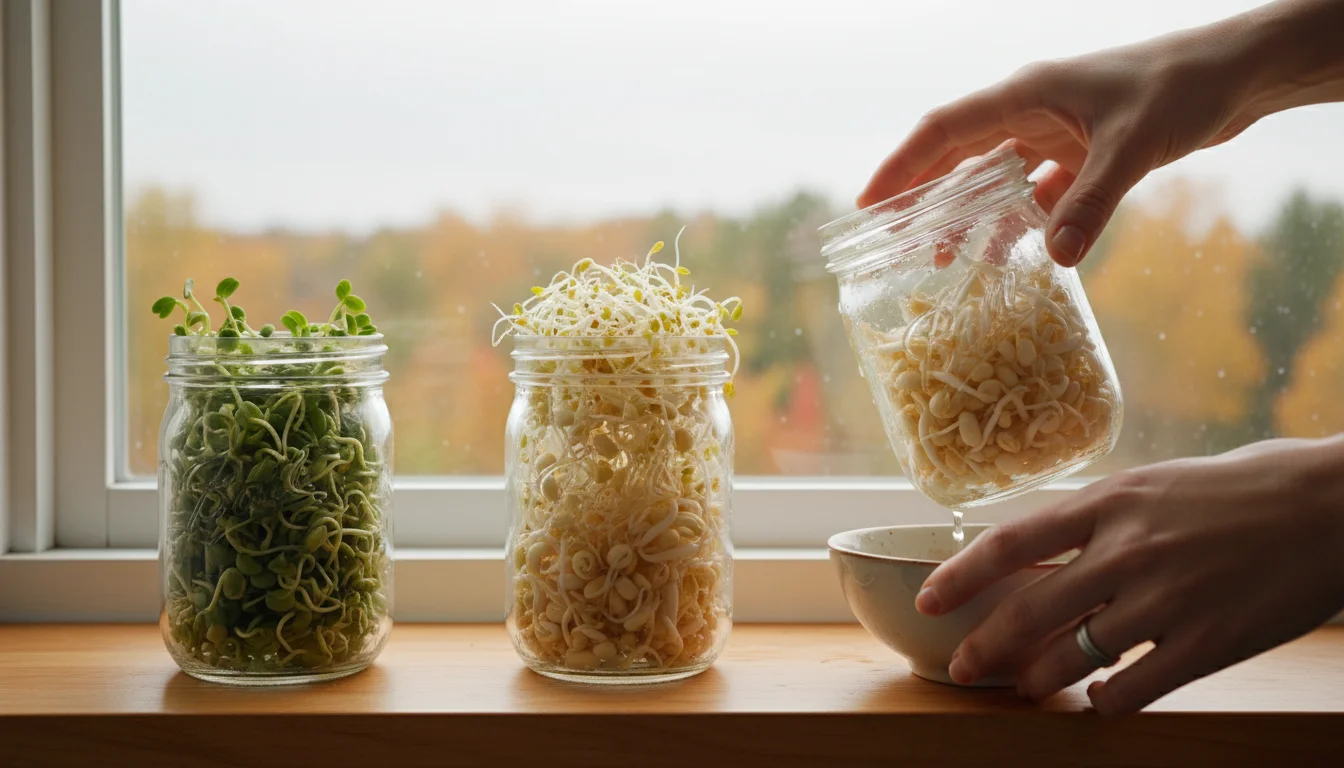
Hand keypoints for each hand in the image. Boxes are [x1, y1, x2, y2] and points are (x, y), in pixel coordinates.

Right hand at [857, 0, 1343, 266]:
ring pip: (994, 176)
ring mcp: (1056, 130)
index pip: (944, 131)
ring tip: (945, 259)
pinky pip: (1036, 190)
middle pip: (958, 155)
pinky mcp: (1082, 150)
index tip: (870, 204)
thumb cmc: (1181, 89)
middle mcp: (1031, 110)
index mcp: (1026, 94)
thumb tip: (1054, 259)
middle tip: (891, 240)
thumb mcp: (1132, 148)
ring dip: (971, 215)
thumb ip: (1090, 203)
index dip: (902, 166)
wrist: (1235, 74)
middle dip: (923, 196)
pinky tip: (1013, 253)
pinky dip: (1021, 220)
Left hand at [915, 437, 1343, 712]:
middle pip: (1029, 611)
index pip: (1010, 542)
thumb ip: (1097, 521)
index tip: (928, 600)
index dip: (960, 576)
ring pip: (1073, 657)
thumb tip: (1042, 556)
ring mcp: (1166, 600)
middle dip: (985, 647)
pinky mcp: (1207, 644)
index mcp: (1109, 503)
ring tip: (1026, 689)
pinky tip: (1101, 700)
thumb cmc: (1240, 489)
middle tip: (964, 669)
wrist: (1330, 505)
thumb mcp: (1154, 485)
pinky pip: (1132, 690)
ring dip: (1038, 680)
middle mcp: (1126, 551)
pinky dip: (1105, 702)